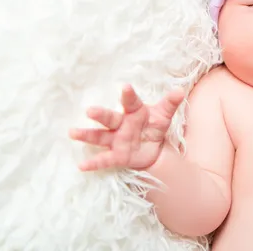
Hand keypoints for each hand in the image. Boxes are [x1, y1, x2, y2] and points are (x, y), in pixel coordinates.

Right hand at [69, 84, 183, 171]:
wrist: (153, 147)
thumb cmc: (154, 125)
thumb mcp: (163, 115)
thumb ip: (170, 103)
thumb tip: (179, 91)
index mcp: (134, 111)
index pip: (131, 102)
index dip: (128, 95)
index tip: (126, 87)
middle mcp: (121, 124)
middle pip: (110, 118)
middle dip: (100, 115)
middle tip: (89, 110)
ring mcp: (116, 139)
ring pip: (100, 137)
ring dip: (87, 135)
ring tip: (72, 132)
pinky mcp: (116, 155)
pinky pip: (104, 159)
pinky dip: (93, 163)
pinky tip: (81, 166)